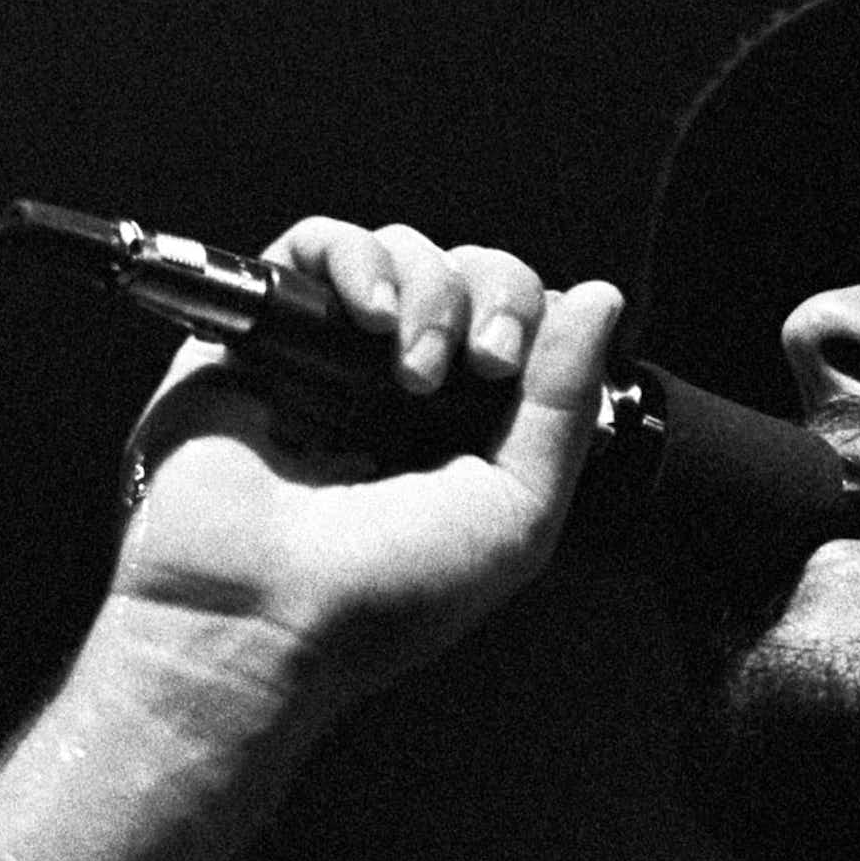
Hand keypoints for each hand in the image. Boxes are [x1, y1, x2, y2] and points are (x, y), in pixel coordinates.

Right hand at [106, 219, 626, 715]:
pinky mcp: (263, 334)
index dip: (537, 322)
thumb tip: (600, 302)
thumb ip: (562, 409)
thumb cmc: (386, 594)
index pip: (526, 330)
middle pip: (474, 277)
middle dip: (494, 297)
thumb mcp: (515, 514)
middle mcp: (407, 391)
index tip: (516, 366)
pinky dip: (355, 256)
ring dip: (429, 290)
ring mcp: (336, 359)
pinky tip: (368, 312)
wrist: (259, 613)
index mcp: (471, 435)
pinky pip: (315, 246)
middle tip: (481, 362)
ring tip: (411, 367)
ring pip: (404, 253)